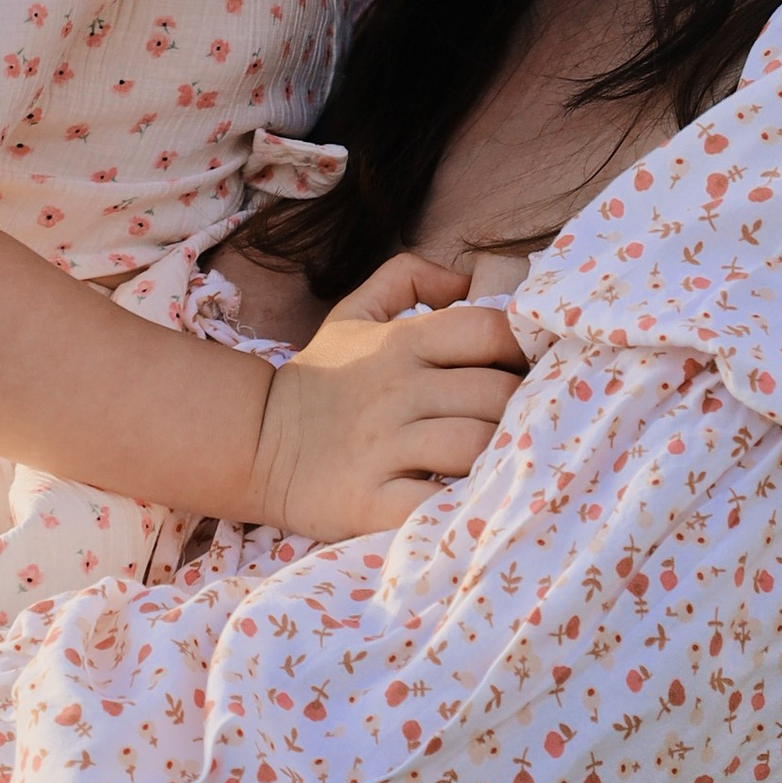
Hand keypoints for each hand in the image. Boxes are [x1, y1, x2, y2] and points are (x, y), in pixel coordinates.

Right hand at [247, 254, 524, 540]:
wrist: (254, 441)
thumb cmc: (321, 379)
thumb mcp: (355, 310)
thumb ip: (410, 276)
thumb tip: (469, 279)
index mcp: (402, 343)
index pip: (489, 329)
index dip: (522, 346)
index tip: (528, 368)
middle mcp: (398, 392)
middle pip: (495, 393)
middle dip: (522, 408)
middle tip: (527, 422)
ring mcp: (383, 449)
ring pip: (475, 447)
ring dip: (499, 456)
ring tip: (502, 462)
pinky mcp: (369, 502)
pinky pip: (435, 504)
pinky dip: (461, 506)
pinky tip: (471, 502)